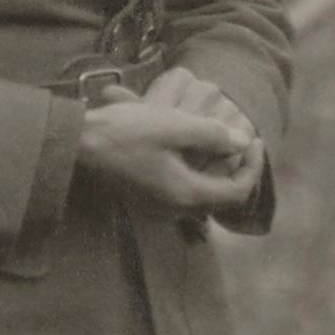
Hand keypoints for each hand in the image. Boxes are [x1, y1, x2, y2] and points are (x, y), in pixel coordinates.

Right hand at [76, 86, 263, 215]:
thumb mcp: (174, 125)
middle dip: (238, 169)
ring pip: (202, 195)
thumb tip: (242, 142)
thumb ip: (212, 135)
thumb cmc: (126, 132)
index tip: (255, 138)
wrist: (79, 144)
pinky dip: (197, 172)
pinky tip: (193, 148)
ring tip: (221, 140)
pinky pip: (183, 191)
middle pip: (221, 198)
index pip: (237, 192)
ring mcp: (157, 206)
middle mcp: (173, 209)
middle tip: (243, 139)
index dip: (253, 166)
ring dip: (217, 171)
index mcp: (185, 194)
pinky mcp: (145, 198)